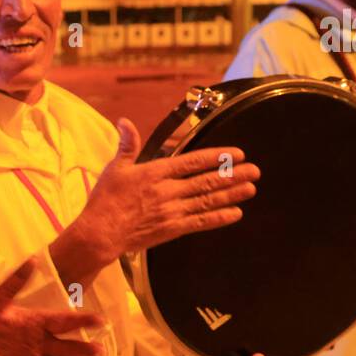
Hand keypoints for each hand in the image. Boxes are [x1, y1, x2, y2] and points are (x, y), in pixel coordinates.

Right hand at [56, 118, 258, 276]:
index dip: (218, 157)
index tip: (237, 153)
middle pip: (207, 181)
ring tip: (251, 188)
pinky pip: (201, 222)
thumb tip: (124, 121)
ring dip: (232, 194)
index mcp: (156, 172)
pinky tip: (235, 213)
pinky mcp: (172, 229)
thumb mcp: (115, 168)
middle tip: (255, 170)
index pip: (193, 161)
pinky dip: (219, 218)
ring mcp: (172, 211)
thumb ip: (127, 145)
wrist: (100, 233)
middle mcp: (168, 190)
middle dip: (233, 175)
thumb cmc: (105, 200)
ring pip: (208, 200)